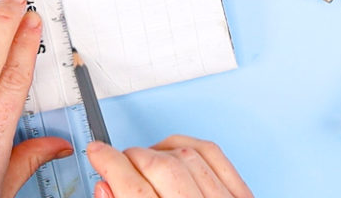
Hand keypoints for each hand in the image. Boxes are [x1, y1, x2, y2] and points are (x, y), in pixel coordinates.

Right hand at [87, 135, 252, 197]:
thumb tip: (104, 185)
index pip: (133, 189)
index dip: (109, 164)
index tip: (96, 152)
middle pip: (161, 168)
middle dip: (131, 158)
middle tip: (116, 161)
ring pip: (187, 157)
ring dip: (158, 151)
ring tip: (143, 162)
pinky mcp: (243, 196)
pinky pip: (214, 154)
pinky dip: (189, 146)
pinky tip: (173, 153)